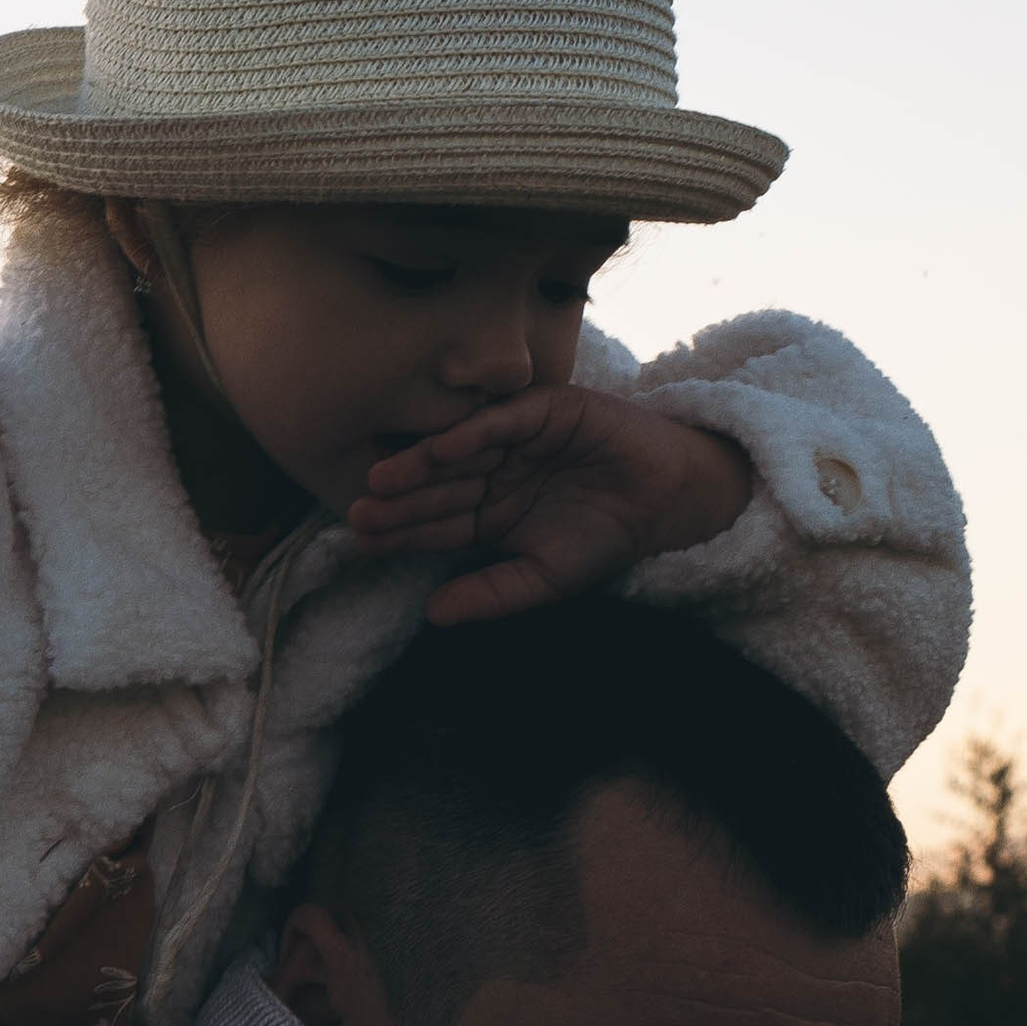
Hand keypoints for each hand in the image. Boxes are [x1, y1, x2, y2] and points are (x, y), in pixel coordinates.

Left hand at [347, 386, 753, 624]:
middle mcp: (494, 473)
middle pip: (438, 488)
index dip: (401, 533)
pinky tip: (436, 451)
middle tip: (357, 513)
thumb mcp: (543, 579)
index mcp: (490, 514)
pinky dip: (468, 435)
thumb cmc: (608, 540)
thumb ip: (490, 594)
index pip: (437, 524)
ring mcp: (515, 440)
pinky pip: (498, 422)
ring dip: (419, 466)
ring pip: (458, 454)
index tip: (363, 544)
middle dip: (399, 502)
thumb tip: (431, 615)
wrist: (669, 501)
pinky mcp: (543, 410)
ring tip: (380, 482)